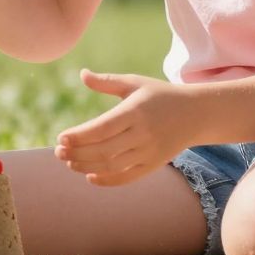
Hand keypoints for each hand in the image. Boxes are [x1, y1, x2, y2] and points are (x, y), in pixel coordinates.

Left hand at [54, 70, 201, 186]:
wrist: (196, 114)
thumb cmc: (160, 95)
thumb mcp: (135, 83)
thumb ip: (107, 81)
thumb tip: (82, 74)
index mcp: (135, 111)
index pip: (103, 128)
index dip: (80, 136)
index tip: (61, 138)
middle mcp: (143, 134)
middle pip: (104, 150)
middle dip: (78, 153)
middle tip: (58, 152)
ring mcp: (149, 152)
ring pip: (113, 166)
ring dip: (87, 167)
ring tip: (69, 162)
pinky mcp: (154, 165)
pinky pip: (127, 177)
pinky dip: (107, 180)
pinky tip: (89, 176)